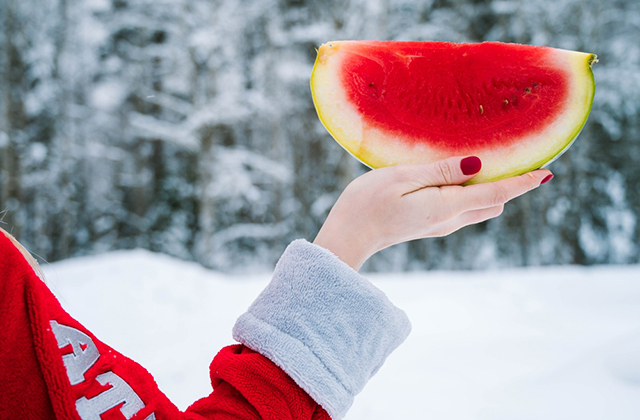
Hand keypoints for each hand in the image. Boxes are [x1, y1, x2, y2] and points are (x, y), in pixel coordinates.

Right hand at [313, 156, 552, 270]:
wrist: (347, 237)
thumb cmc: (368, 204)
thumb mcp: (404, 178)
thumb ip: (442, 171)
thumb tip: (479, 165)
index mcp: (447, 207)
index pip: (496, 194)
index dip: (522, 183)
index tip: (545, 172)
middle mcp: (449, 220)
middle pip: (492, 203)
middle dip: (508, 184)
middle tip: (515, 156)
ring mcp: (439, 225)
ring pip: (478, 207)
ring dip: (489, 189)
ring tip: (488, 163)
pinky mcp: (428, 225)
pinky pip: (462, 209)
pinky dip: (470, 194)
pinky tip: (458, 178)